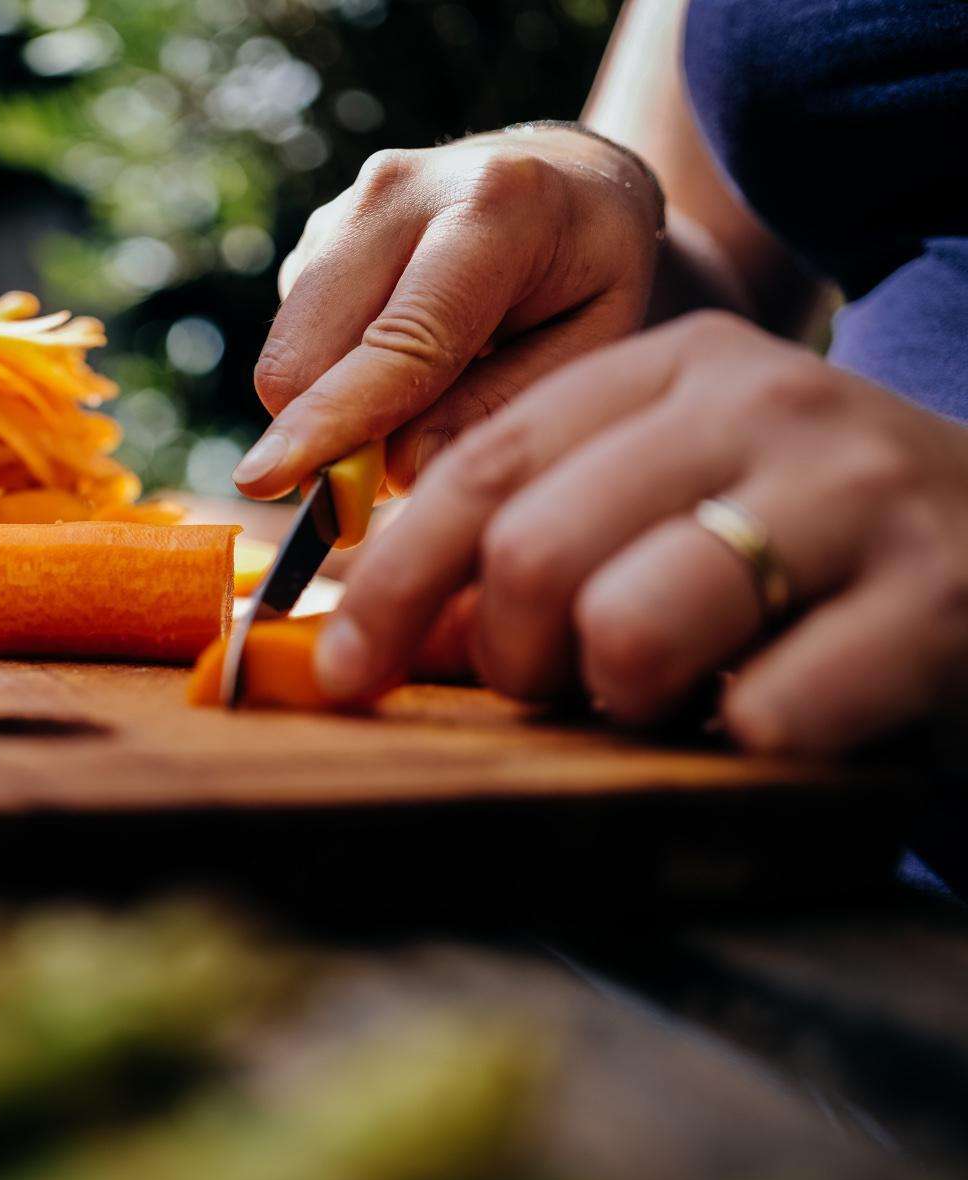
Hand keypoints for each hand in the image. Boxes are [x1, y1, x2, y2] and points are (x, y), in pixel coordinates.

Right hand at [237, 125, 663, 498]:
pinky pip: (296, 341)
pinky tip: (401, 354)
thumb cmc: (593, 274)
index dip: (333, 419)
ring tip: (427, 394)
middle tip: (394, 475)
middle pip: (306, 352)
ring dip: (335, 408)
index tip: (267, 480)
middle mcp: (396, 192)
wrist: (568, 179)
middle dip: (326, 436)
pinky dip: (333, 376)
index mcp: (493, 209)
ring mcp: (342, 207)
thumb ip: (502, 408)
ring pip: (289, 355)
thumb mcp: (594, 345)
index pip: (398, 339)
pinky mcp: (313, 234)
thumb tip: (395, 471)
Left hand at [316, 312, 967, 755]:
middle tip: (561, 689)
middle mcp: (760, 405)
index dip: (389, 581)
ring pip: (630, 626)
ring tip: (672, 698)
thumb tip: (373, 635)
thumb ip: (539, 543)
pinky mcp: (939, 597)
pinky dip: (739, 742)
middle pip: (531, 551)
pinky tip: (773, 718)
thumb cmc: (814, 540)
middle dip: (511, 657)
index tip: (341, 670)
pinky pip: (765, 711)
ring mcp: (854, 493)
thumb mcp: (676, 498)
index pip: (480, 466)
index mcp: (674, 369)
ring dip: (619, 701)